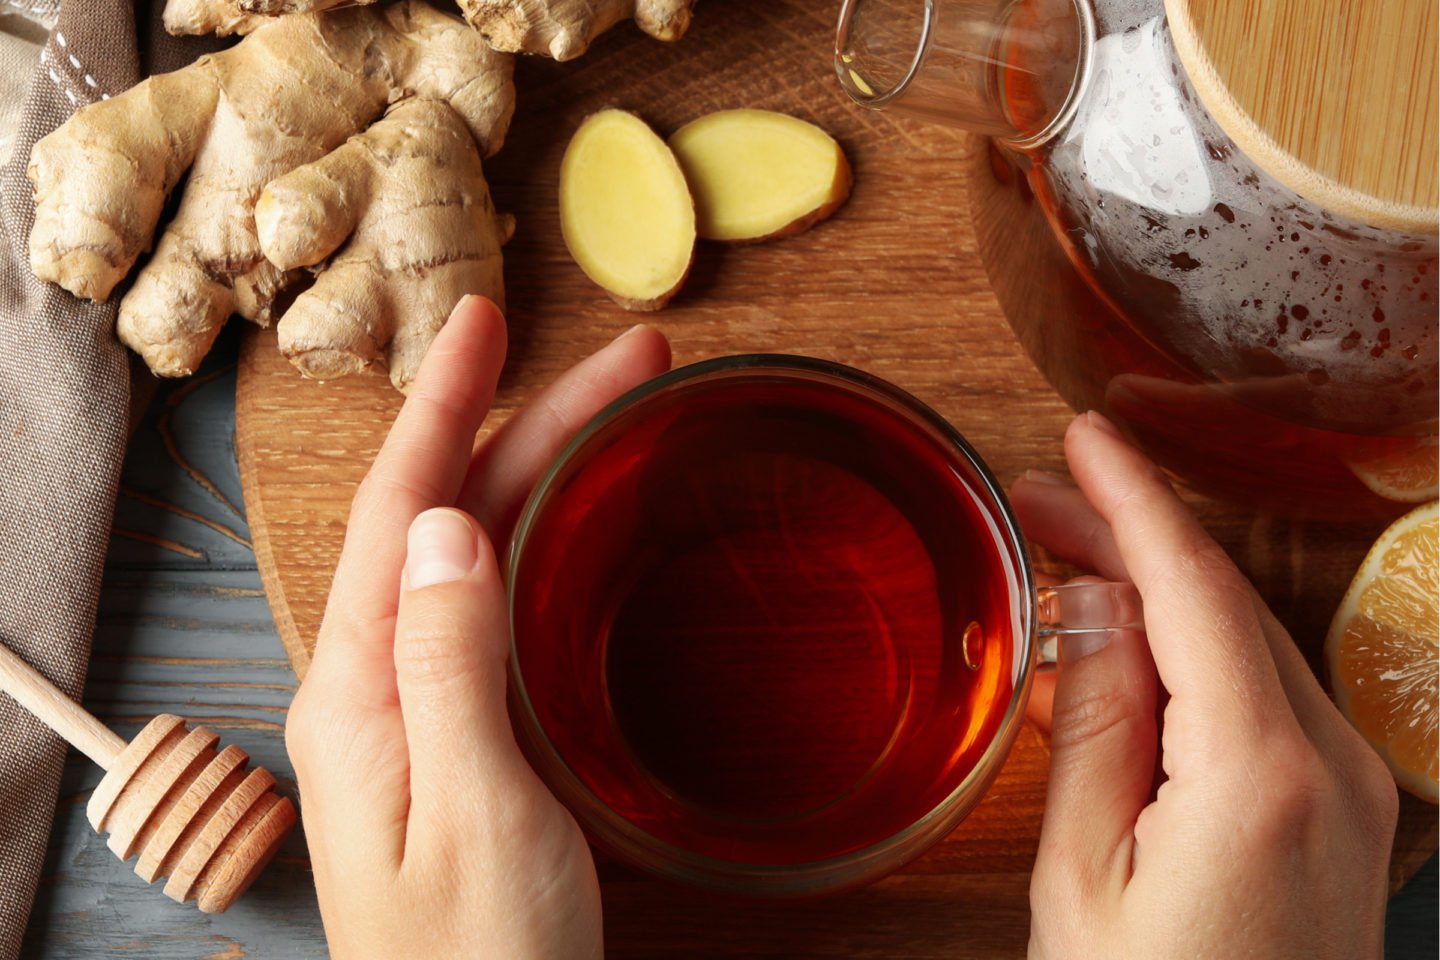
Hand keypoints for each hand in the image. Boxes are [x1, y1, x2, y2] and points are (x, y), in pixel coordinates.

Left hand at [284, 296, 671, 959]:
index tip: (486, 323)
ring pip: (477, 554)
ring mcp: (421, 710)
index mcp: (360, 694)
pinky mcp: (465, 736)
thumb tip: (453, 527)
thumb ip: (452, 667)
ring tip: (615, 414)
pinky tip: (577, 524)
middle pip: (448, 518)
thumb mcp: (472, 814)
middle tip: (623, 361)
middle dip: (526, 422)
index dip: (443, 407)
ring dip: (540, 473)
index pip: (397, 512)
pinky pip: (495, 606)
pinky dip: (541, 541)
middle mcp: (378, 687)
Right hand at [1013, 412, 1398, 959]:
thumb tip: (1098, 614)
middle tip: (1037, 502)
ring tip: (1063, 563)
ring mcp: (1354, 792)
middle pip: (1222, 605)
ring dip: (1157, 596)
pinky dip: (1190, 657)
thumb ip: (1100, 729)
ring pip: (1245, 645)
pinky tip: (1124, 652)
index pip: (1195, 590)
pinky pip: (1262, 700)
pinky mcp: (1344, 816)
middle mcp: (1335, 767)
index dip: (1134, 500)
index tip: (1086, 435)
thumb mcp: (1085, 876)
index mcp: (1263, 774)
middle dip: (1129, 540)